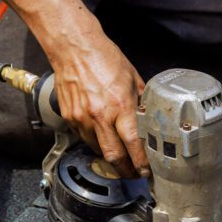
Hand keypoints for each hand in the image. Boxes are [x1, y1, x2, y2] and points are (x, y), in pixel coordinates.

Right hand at [49, 32, 147, 177]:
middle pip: (114, 156)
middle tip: (133, 175)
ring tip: (120, 157)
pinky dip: (94, 142)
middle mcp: (100, 115)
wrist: (73, 47)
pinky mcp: (70, 117)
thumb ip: (141, 101)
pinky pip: (84, 138)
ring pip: (98, 150)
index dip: (141, 163)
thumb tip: (151, 118)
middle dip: (125, 171)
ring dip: (110, 156)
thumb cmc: (103, 57)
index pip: (133, 144)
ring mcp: (82, 118)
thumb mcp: (132, 77)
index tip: (146, 171)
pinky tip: (102, 137)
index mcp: (120, 105)